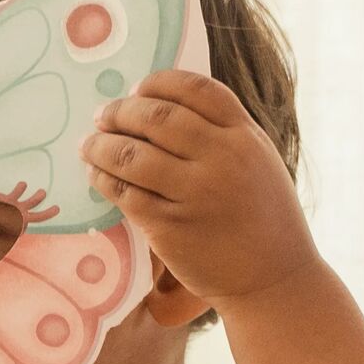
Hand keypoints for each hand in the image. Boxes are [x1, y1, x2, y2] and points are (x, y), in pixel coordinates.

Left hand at [81, 70, 318, 307]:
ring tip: (89, 145)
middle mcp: (221, 158)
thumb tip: (163, 109)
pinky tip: (96, 175)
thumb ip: (222, 134)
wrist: (274, 279)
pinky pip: (124, 193)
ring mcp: (194, 193)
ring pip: (131, 154)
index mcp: (245, 136)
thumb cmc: (264, 220)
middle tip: (101, 116)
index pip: (196, 90)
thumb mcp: (258, 162)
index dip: (158, 84)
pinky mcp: (170, 226)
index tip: (137, 89)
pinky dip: (103, 179)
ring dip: (100, 145)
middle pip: (156, 117)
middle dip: (120, 112)